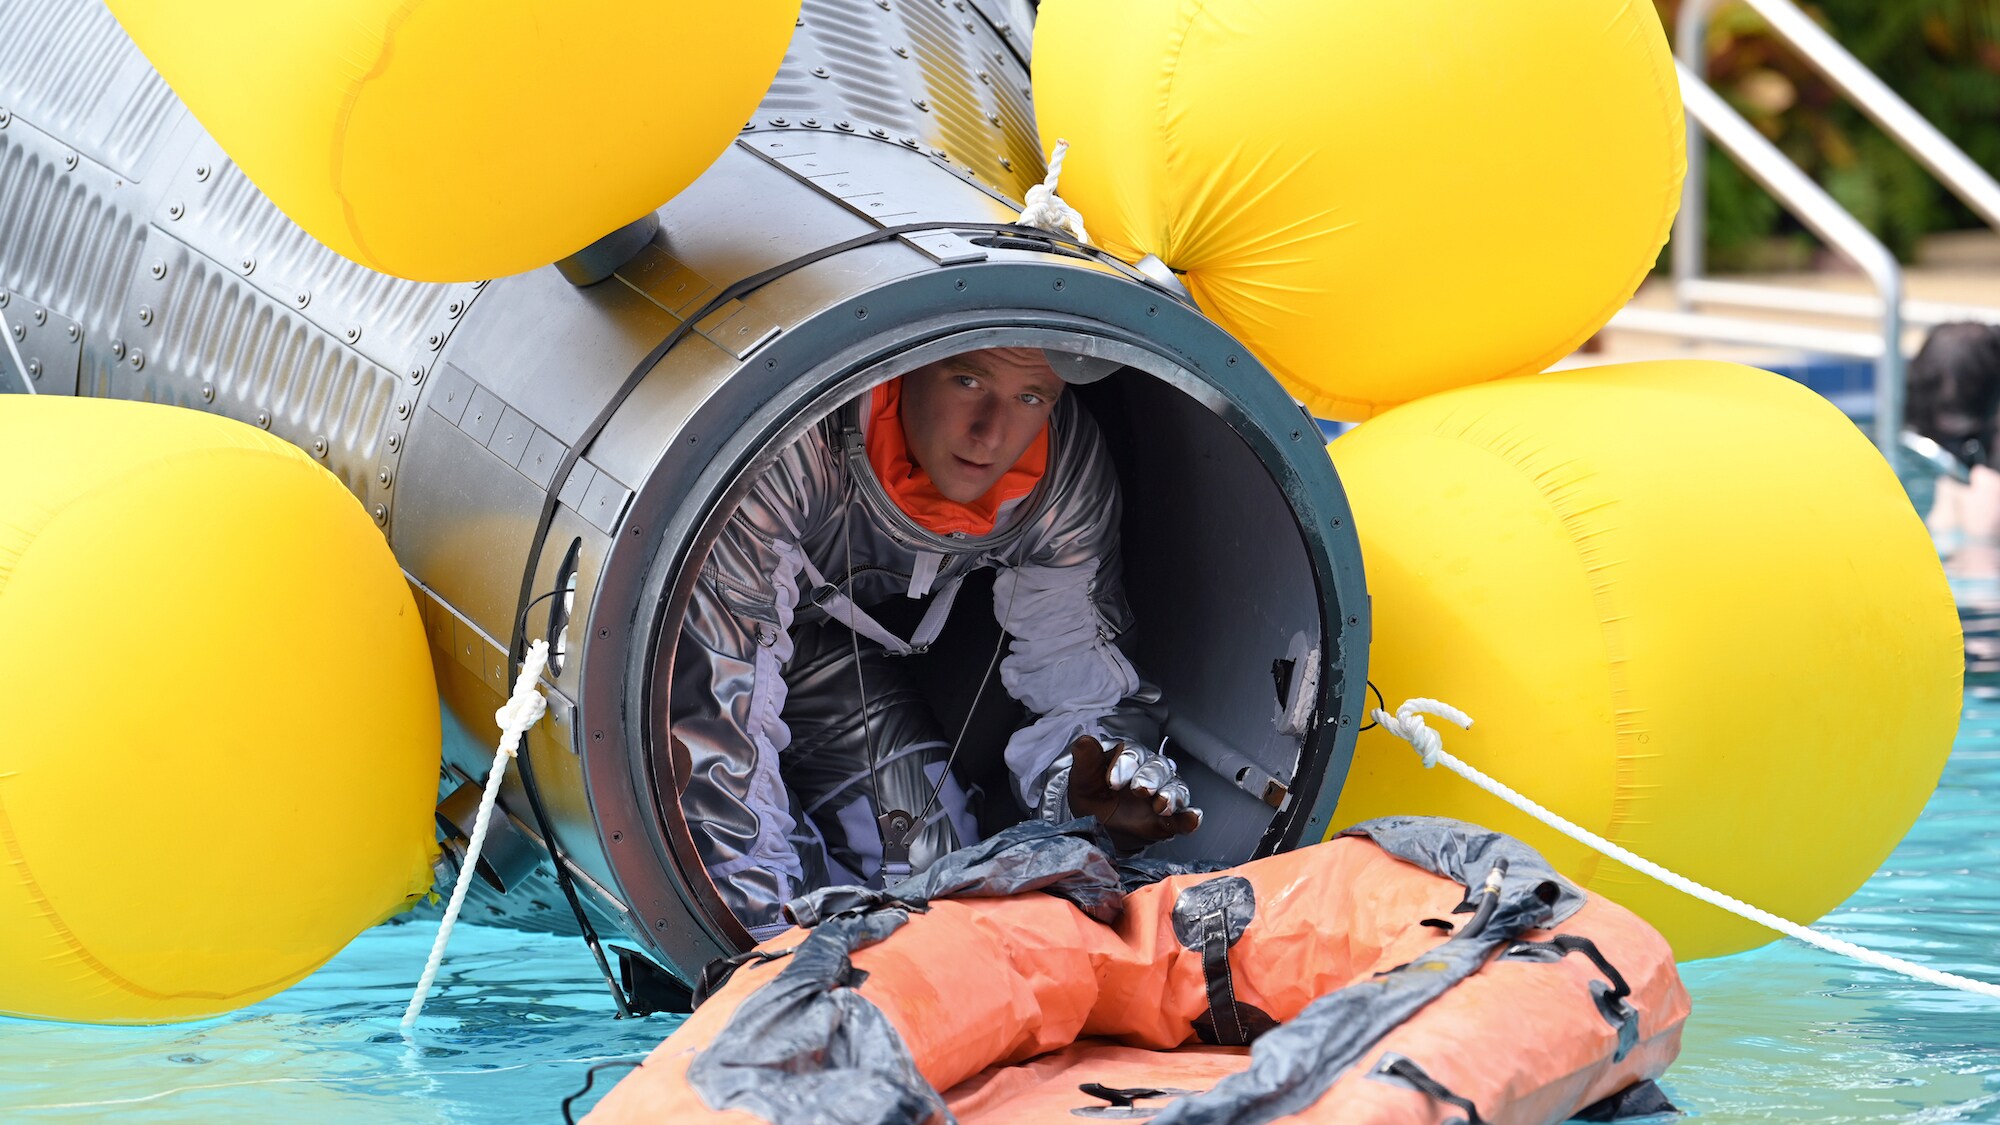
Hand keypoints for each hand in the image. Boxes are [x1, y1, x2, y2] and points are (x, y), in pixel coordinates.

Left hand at [1064, 735, 1200, 848]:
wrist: (1099, 827)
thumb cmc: (1093, 796)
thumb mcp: (1083, 780)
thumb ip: (1085, 760)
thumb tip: (1085, 740)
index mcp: (1129, 757)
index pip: (1132, 754)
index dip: (1124, 765)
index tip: (1112, 782)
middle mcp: (1151, 771)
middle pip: (1158, 767)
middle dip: (1150, 778)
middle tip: (1140, 789)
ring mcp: (1163, 793)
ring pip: (1175, 787)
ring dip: (1172, 795)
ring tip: (1162, 806)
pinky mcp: (1171, 818)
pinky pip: (1185, 816)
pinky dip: (1190, 818)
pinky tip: (1193, 819)